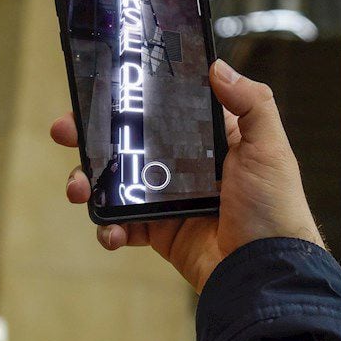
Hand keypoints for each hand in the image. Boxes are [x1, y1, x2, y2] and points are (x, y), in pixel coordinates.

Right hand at [51, 59, 322, 292]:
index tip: (100, 91)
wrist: (266, 273)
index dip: (131, 100)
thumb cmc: (275, 209)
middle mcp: (184, 166)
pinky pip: (123, 226)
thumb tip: (218, 67)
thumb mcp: (269, 148)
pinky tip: (109, 231)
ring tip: (78, 188)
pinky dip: (109, 228)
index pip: (163, 109)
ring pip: (117, 183)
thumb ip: (251, 103)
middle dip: (91, 137)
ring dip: (90, 182)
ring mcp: (168, 200)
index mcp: (209, 140)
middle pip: (129, 143)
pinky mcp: (160, 232)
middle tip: (65, 131)